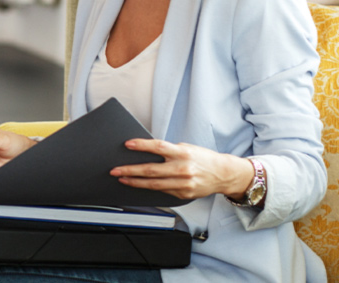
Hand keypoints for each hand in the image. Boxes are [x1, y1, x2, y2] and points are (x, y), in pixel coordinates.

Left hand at [110, 139, 253, 199]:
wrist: (223, 174)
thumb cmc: (203, 158)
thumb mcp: (187, 148)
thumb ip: (169, 151)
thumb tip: (146, 152)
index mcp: (183, 153)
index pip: (158, 147)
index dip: (142, 145)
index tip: (128, 144)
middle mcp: (182, 169)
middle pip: (151, 170)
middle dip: (130, 170)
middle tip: (115, 169)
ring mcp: (183, 184)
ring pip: (153, 184)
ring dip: (135, 182)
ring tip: (122, 179)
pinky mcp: (183, 194)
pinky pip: (162, 191)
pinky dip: (149, 188)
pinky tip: (139, 185)